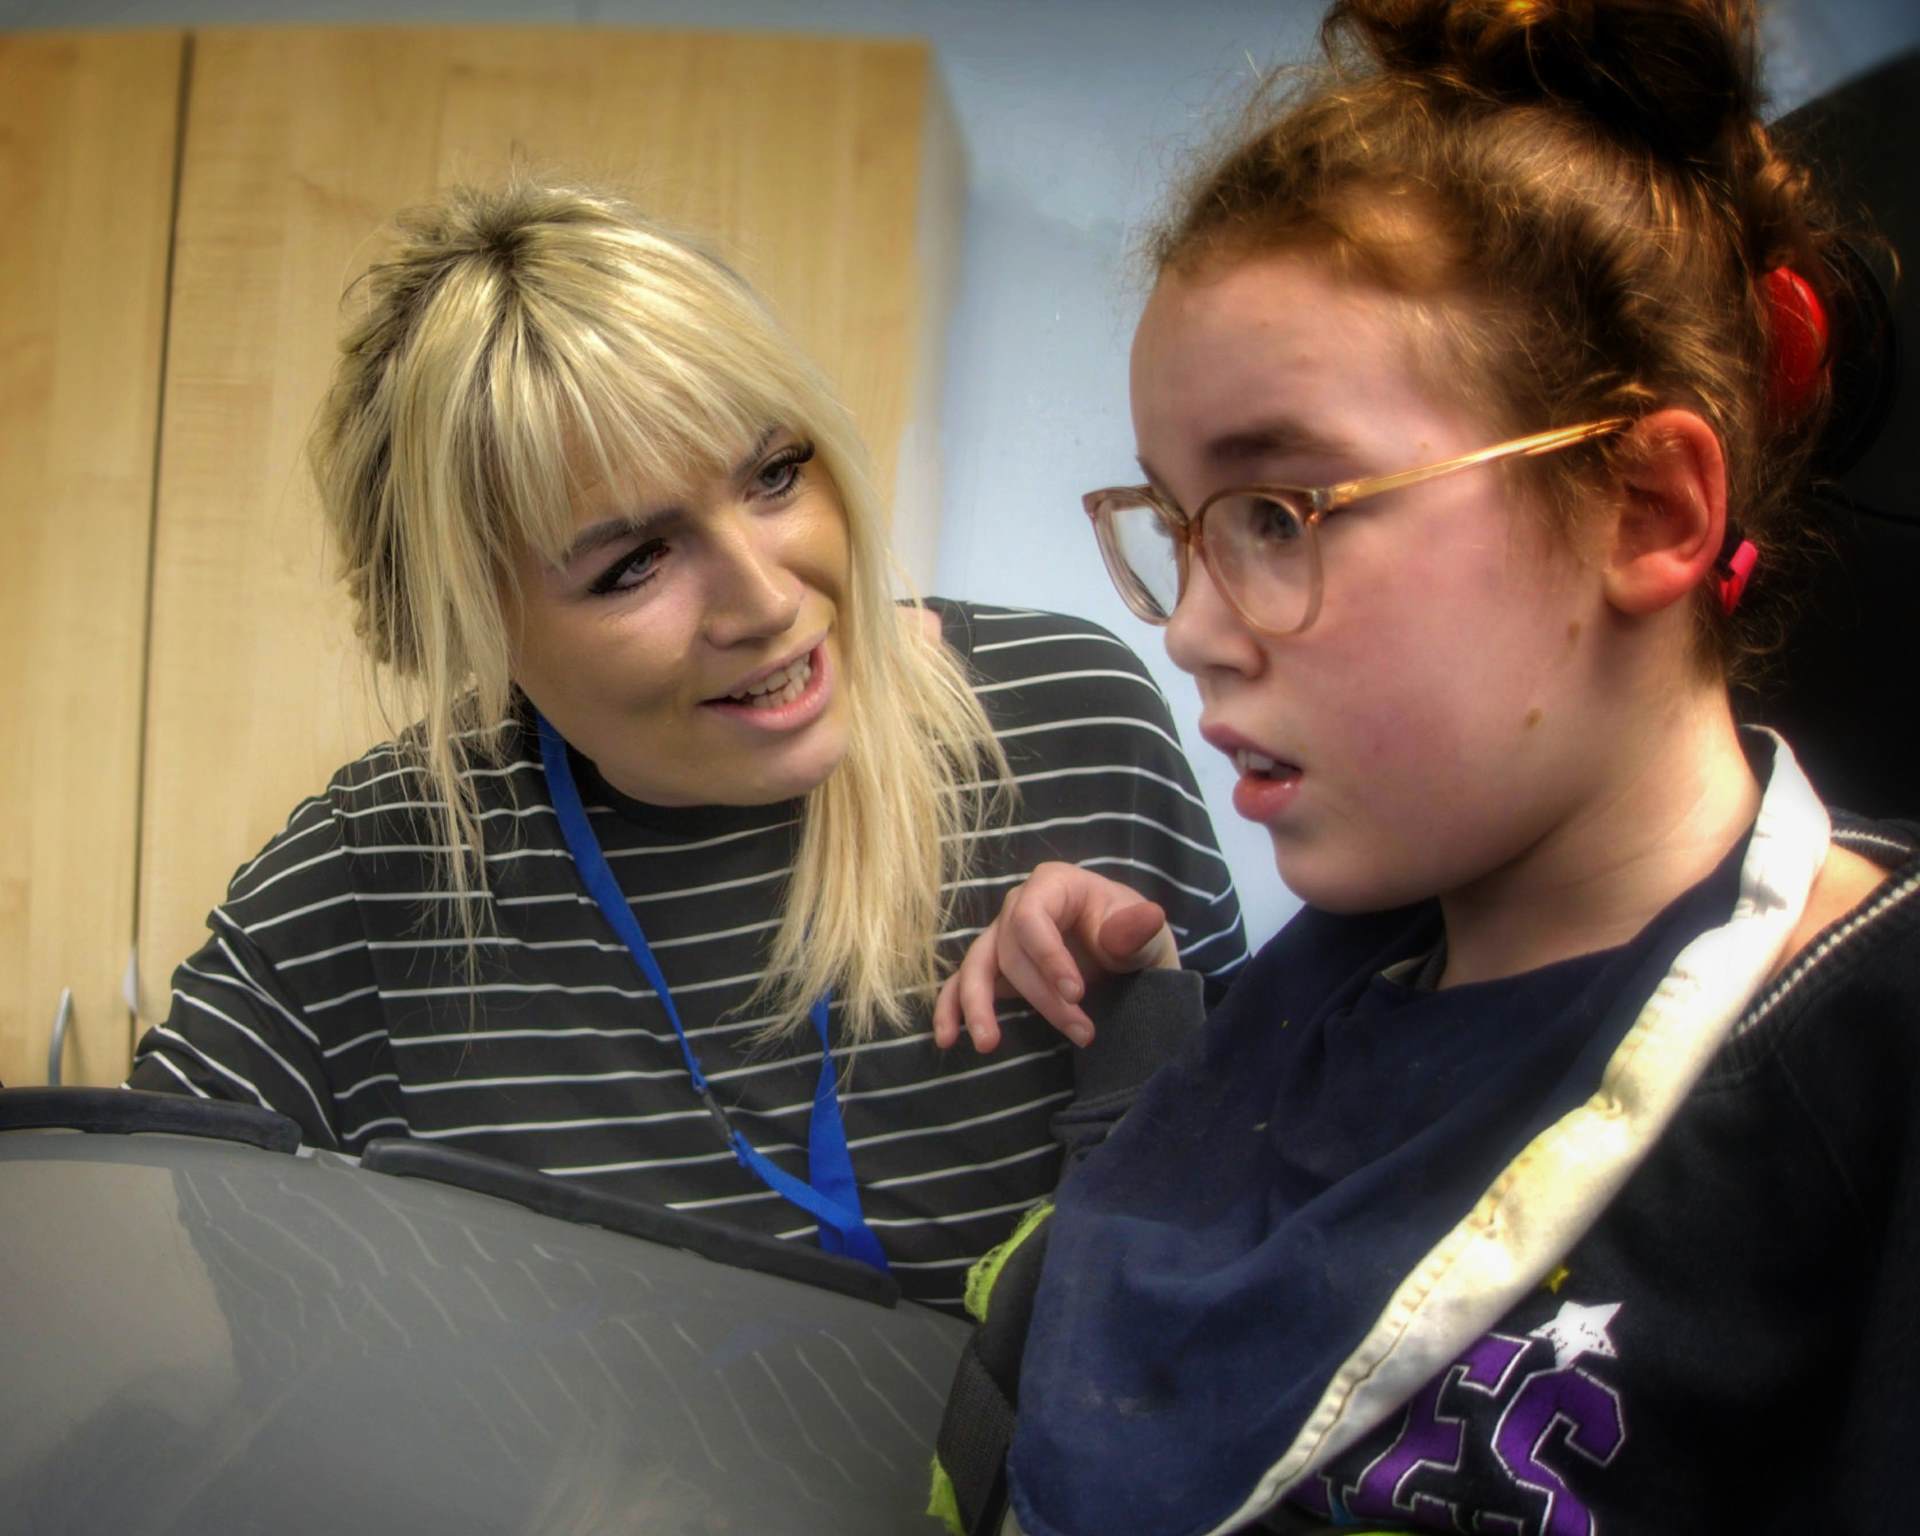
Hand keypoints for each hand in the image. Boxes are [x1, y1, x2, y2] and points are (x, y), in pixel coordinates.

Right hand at [932, 862, 1177, 1053]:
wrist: (1126, 959)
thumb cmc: (1132, 937)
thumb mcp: (1144, 935)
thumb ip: (1137, 930)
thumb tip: (1148, 917)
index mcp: (1054, 885)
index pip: (1031, 917)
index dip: (1047, 957)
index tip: (1077, 994)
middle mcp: (1020, 906)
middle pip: (1011, 951)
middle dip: (1042, 998)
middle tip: (1083, 1032)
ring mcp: (1002, 937)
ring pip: (977, 968)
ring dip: (979, 1006)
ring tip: (988, 1044)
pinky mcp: (994, 968)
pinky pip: (961, 984)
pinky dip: (951, 1009)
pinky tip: (948, 1039)